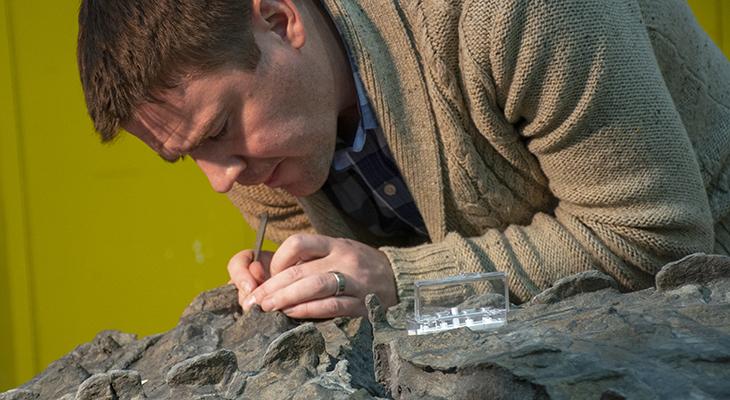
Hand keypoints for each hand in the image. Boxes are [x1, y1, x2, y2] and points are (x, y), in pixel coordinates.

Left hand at [228, 233, 397, 317]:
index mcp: (335, 244)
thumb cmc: (361, 266)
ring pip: (314, 287)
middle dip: (273, 286)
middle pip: (301, 270)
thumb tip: (273, 273)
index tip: (269, 273)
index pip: (299, 243)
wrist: (400, 279)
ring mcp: (354, 281)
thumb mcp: (339, 252)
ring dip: (287, 298)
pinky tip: (293, 314)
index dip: (278, 259)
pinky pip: (331, 306)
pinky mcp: (361, 303)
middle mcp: (344, 259)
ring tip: (269, 308)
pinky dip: (308, 310)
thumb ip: (313, 259)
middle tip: (256, 300)